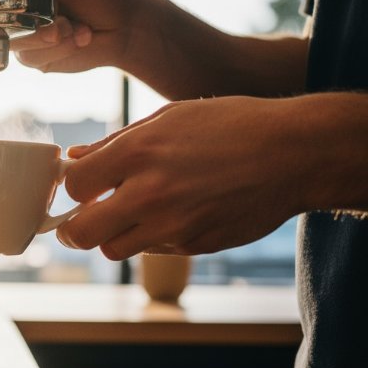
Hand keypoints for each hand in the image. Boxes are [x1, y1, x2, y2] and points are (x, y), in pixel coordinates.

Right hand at [0, 0, 148, 73]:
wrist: (127, 29)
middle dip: (24, 20)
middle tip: (57, 23)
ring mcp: (25, 28)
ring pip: (14, 40)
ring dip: (49, 38)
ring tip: (75, 29)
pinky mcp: (35, 54)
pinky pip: (31, 57)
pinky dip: (59, 50)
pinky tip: (79, 39)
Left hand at [55, 97, 315, 259]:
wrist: (294, 153)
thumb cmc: (230, 125)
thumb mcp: (169, 117)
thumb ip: (115, 143)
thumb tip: (74, 159)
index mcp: (138, 153)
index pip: (75, 187)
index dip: (73, 187)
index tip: (82, 185)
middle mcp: (151, 193)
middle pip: (83, 233)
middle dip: (74, 229)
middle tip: (81, 221)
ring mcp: (173, 225)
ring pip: (114, 250)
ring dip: (113, 236)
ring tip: (128, 216)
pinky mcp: (195, 245)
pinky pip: (153, 250)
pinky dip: (151, 238)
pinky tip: (171, 214)